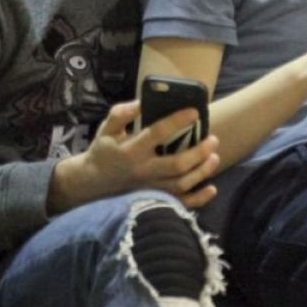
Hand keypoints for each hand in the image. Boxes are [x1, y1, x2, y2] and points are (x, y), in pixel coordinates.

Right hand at [48, 101, 220, 213]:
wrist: (91, 183)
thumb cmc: (104, 151)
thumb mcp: (106, 130)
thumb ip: (120, 114)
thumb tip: (140, 102)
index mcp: (131, 150)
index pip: (157, 134)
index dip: (177, 121)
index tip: (195, 112)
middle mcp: (143, 171)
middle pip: (176, 165)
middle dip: (198, 153)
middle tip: (214, 139)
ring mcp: (150, 189)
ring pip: (181, 185)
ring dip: (202, 172)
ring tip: (215, 157)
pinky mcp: (154, 200)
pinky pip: (178, 204)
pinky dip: (198, 199)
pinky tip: (212, 188)